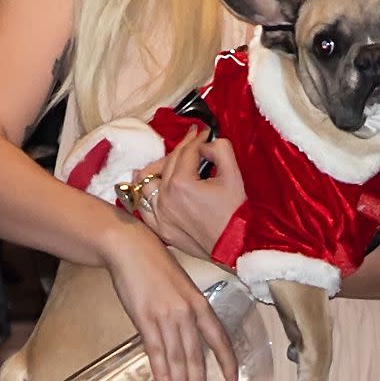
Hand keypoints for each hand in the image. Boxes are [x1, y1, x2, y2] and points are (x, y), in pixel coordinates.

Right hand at [103, 223, 238, 380]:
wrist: (131, 249)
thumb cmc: (156, 268)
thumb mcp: (181, 288)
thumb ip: (187, 312)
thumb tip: (188, 339)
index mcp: (199, 303)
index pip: (218, 337)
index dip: (227, 360)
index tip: (233, 380)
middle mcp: (186, 311)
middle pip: (196, 353)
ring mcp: (165, 315)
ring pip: (177, 356)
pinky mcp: (144, 317)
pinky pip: (155, 348)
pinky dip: (160, 368)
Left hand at [134, 127, 245, 260]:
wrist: (236, 247)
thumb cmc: (235, 214)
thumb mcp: (233, 175)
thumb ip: (220, 150)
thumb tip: (207, 144)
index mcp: (181, 184)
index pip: (186, 152)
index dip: (197, 139)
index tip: (204, 132)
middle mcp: (165, 198)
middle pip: (167, 163)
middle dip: (182, 149)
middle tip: (193, 143)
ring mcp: (159, 215)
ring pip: (147, 183)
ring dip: (158, 169)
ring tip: (168, 162)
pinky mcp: (160, 228)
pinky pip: (143, 207)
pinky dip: (146, 194)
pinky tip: (151, 187)